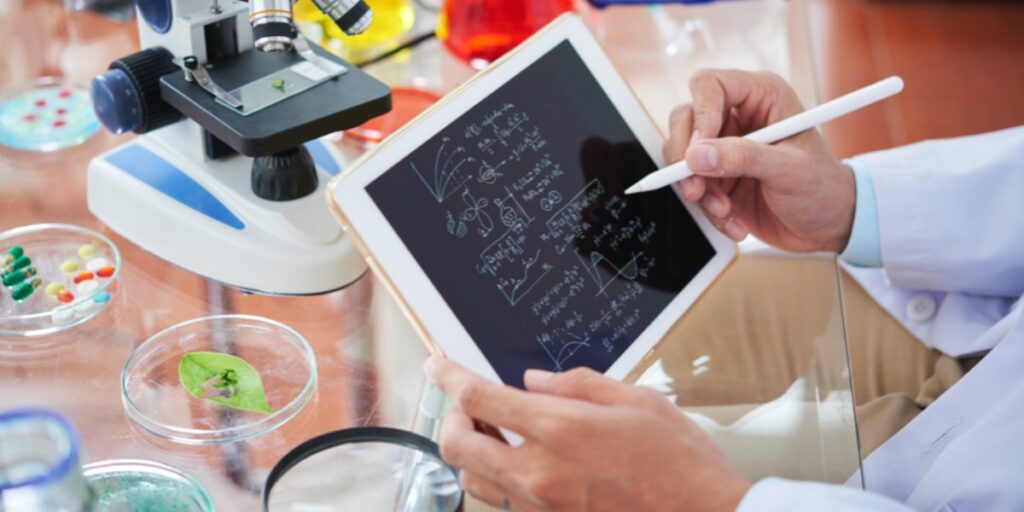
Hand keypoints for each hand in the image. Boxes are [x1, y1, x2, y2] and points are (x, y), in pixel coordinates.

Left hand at [426, 357, 750, 511]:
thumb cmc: (680, 463)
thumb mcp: (636, 401)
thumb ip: (577, 384)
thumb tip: (534, 381)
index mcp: (560, 430)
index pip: (478, 399)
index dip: (447, 378)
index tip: (437, 367)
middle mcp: (540, 473)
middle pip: (457, 446)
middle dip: (451, 419)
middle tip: (466, 405)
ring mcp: (542, 507)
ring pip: (473, 480)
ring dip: (472, 452)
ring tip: (494, 434)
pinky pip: (505, 503)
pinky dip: (500, 480)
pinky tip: (523, 465)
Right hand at [664, 69, 855, 252]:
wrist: (828, 226)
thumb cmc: (822, 188)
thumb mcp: (789, 170)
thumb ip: (743, 158)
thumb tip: (696, 155)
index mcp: (761, 97)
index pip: (710, 85)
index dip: (700, 114)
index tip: (700, 151)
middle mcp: (738, 116)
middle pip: (685, 119)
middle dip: (686, 159)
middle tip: (696, 188)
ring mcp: (724, 147)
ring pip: (683, 156)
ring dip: (698, 189)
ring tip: (725, 211)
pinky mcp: (717, 175)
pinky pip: (692, 185)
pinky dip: (706, 208)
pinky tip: (732, 221)